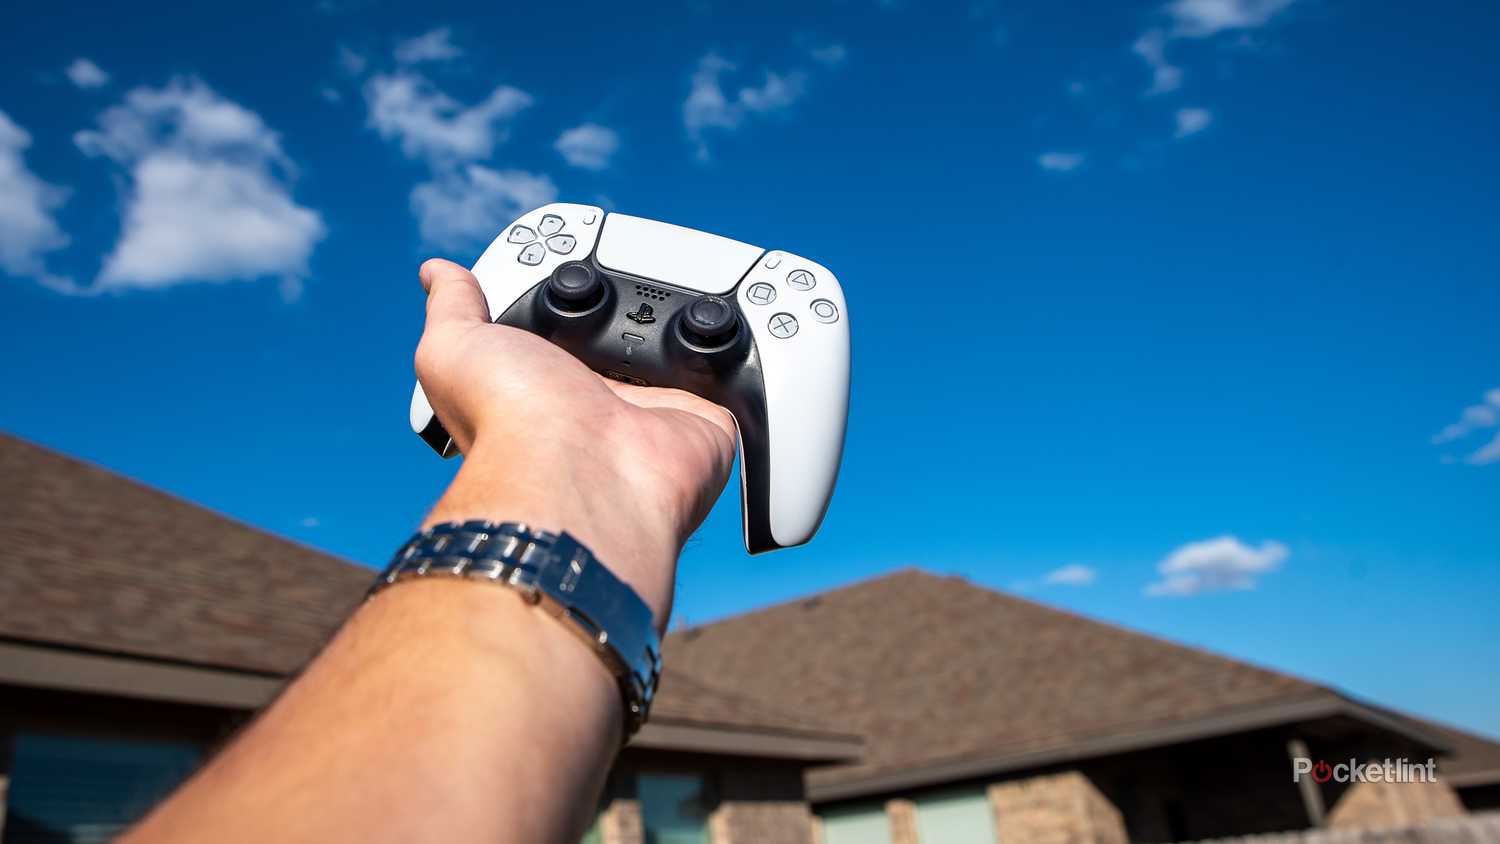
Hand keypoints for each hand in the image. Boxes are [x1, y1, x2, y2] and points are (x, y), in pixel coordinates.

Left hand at [413, 259, 737, 625]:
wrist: (583, 470)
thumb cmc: (512, 418)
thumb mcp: (454, 349)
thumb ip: (452, 308)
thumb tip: (437, 273)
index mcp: (542, 389)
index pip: (558, 341)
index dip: (562, 306)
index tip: (571, 271)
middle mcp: (597, 408)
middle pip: (622, 346)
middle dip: (629, 312)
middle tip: (633, 271)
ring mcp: (653, 417)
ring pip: (676, 358)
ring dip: (682, 325)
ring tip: (680, 287)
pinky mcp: (706, 423)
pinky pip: (731, 383)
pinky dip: (737, 355)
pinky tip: (731, 326)